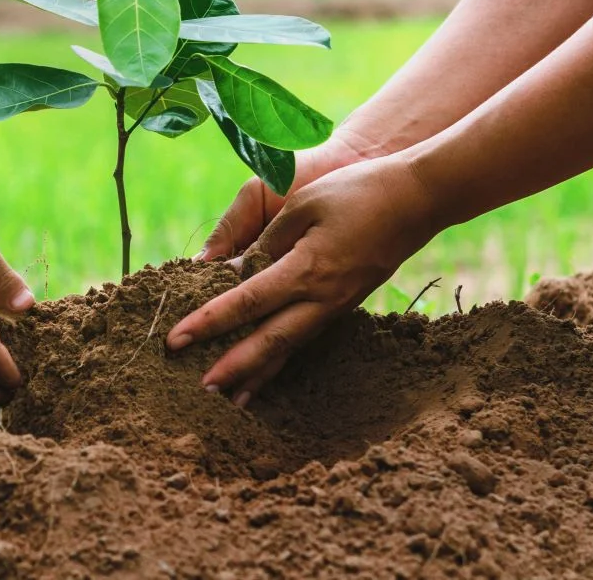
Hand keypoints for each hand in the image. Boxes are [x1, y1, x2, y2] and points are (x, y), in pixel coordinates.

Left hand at [168, 155, 440, 405]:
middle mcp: (321, 297)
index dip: (207, 323)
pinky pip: (304, 338)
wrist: (417, 200)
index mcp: (305, 269)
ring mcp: (335, 305)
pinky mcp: (343, 304)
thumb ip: (267, 241)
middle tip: (198, 390)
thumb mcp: (302, 205)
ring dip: (257, 374)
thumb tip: (236, 272)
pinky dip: (281, 358)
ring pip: (289, 347)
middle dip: (232, 368)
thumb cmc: (356, 192)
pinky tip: (266, 372)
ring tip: (230, 399)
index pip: (245, 303)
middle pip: (269, 342)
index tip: (175, 340)